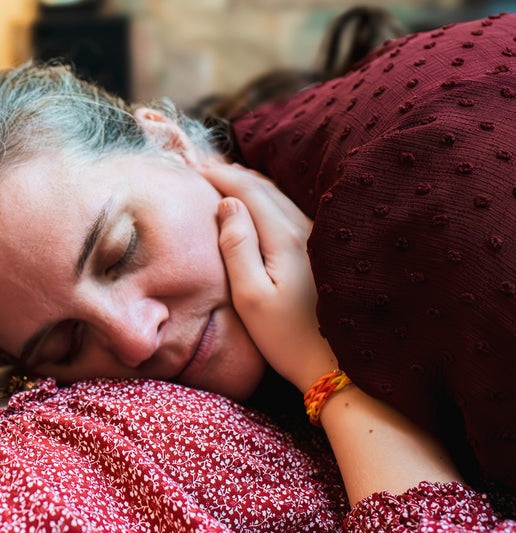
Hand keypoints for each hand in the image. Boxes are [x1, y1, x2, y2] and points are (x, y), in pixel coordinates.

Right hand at [198, 162, 335, 392]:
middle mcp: (305, 229)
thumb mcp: (250, 297)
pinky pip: (289, 209)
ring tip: (227, 179)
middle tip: (204, 167)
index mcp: (284, 238)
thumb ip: (236, 247)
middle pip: (265, 188)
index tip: (194, 167)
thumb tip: (227, 205)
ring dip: (251, 184)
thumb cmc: (287, 337)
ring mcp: (318, 238)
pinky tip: (258, 204)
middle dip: (234, 174)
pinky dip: (267, 198)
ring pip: (280, 197)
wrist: (337, 365)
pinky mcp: (323, 250)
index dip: (220, 175)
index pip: (248, 191)